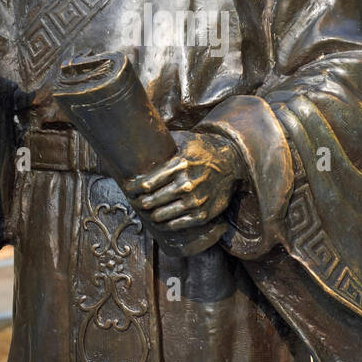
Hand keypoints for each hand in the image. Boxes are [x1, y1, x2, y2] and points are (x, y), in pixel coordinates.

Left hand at [122, 130, 243, 230]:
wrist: (232, 162)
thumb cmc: (203, 149)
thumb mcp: (184, 139)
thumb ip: (163, 142)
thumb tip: (137, 137)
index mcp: (179, 164)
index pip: (146, 184)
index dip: (133, 189)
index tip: (129, 189)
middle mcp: (186, 184)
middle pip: (150, 201)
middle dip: (139, 202)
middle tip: (135, 201)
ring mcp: (195, 201)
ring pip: (160, 216)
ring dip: (150, 215)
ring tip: (147, 211)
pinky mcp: (203, 214)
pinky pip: (176, 224)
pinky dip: (165, 224)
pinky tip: (161, 220)